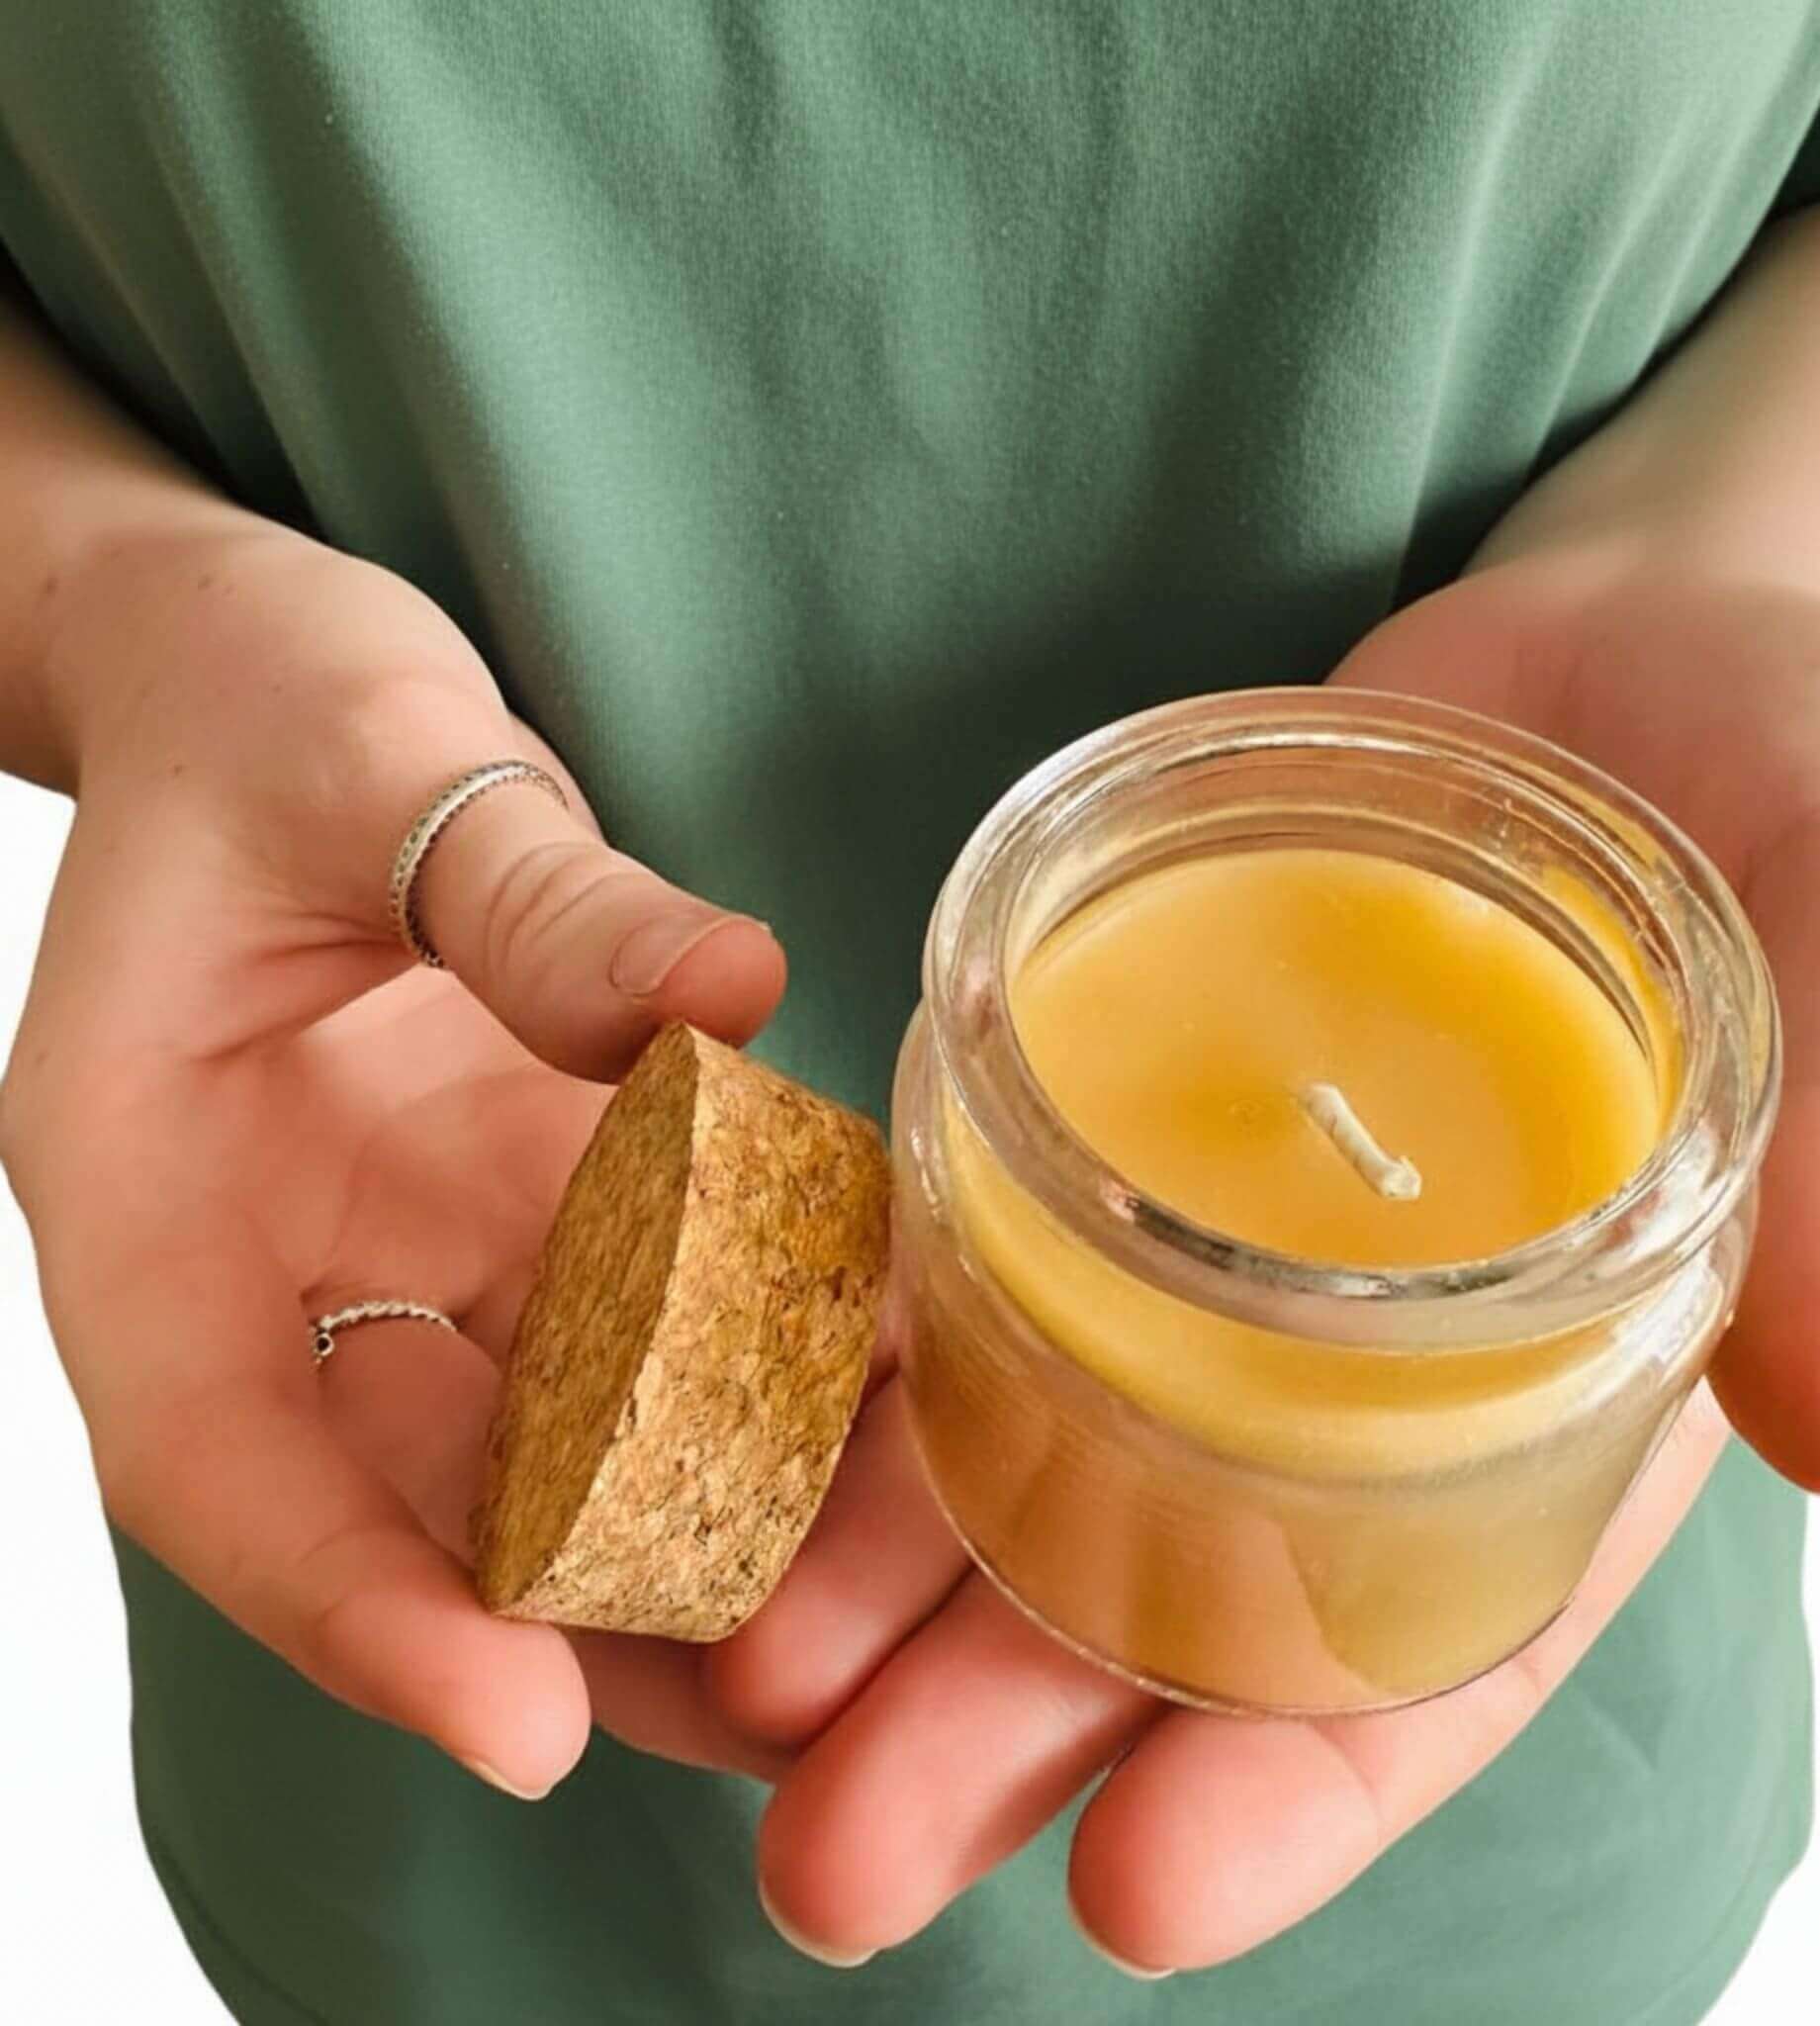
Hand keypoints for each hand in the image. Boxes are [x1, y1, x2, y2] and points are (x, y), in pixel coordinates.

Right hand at [0, 524, 790, 1796]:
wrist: (277, 674)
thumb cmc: (261, 707)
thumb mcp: (362, 768)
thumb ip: (520, 900)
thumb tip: (722, 994)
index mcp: (155, 1197)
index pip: (221, 1461)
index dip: (356, 1610)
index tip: (522, 1719)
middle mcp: (296, 1261)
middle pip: (421, 1502)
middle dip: (591, 1619)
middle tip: (778, 1708)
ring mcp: (429, 1237)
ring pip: (560, 1435)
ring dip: (706, 1520)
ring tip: (872, 1599)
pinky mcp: (546, 1190)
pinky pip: (656, 1309)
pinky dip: (761, 1361)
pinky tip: (894, 1394)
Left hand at [718, 557, 1819, 1970]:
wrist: (1639, 631)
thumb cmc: (1802, 785)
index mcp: (1567, 1390)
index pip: (1437, 1644)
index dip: (1298, 1783)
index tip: (1134, 1894)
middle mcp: (1368, 1355)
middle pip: (1181, 1589)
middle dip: (1010, 1730)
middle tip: (830, 1868)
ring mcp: (1226, 1237)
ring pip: (1039, 1443)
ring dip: (889, 1575)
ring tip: (734, 1689)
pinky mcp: (1121, 1102)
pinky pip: (982, 1238)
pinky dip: (870, 1337)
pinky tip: (731, 1416)